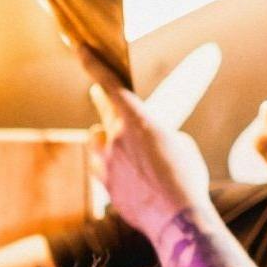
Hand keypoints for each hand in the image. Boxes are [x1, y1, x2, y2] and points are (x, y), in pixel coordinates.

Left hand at [77, 49, 210, 240]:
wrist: (178, 219)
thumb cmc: (187, 178)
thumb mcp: (182, 145)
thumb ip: (158, 135)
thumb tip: (144, 144)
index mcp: (137, 121)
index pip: (109, 85)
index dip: (92, 64)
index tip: (79, 48)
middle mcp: (115, 139)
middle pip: (102, 112)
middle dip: (103, 102)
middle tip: (99, 95)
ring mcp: (106, 164)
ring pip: (95, 142)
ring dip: (103, 139)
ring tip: (118, 145)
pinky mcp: (105, 186)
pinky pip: (100, 168)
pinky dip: (109, 166)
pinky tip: (125, 175)